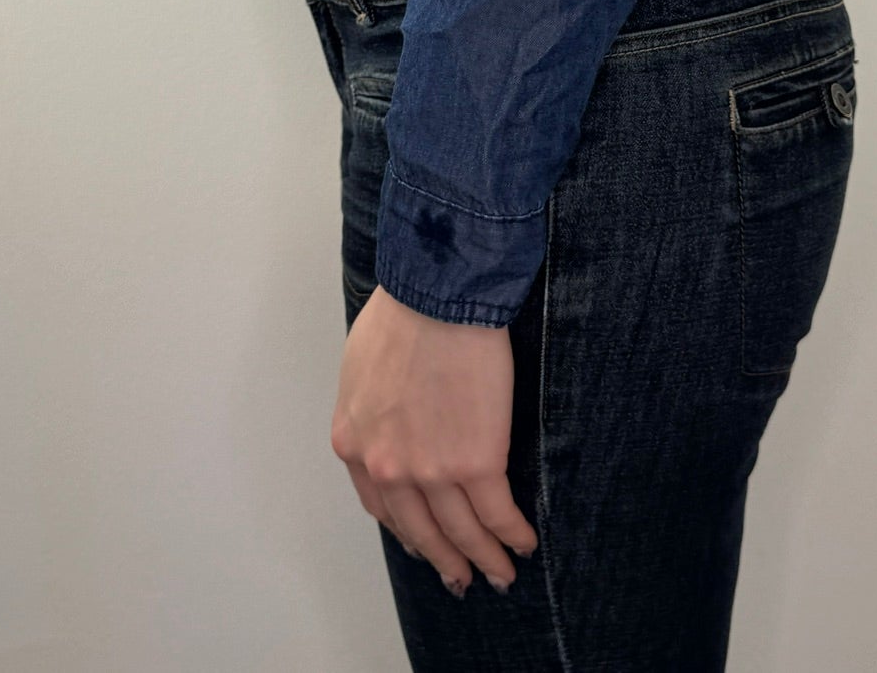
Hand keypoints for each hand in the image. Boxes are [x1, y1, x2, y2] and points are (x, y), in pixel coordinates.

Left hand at [330, 284, 539, 594]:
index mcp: (354, 444)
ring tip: (500, 573)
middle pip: (420, 530)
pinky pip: (496, 512)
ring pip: (460, 531)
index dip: (408, 531)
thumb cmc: (401, 313)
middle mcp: (387, 468)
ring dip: (483, 558)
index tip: (424, 545)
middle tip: (462, 579)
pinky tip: (523, 542)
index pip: (382, 507)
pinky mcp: (476, 462)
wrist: (437, 297)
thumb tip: (388, 421)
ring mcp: (431, 471)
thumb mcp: (359, 368)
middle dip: (445, 559)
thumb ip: (369, 408)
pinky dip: (512, 533)